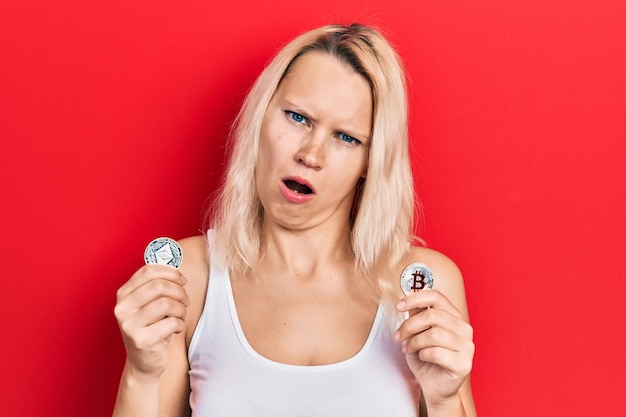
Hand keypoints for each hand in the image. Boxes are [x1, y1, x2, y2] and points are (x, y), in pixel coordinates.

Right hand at [114, 264, 189, 379]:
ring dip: (181, 309)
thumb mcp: (151, 304)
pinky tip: (175, 329)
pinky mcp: (140, 340)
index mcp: (123, 294)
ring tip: (180, 316)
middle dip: (179, 292)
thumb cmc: (152, 328)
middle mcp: (122, 308)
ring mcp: (128, 325)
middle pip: (159, 286)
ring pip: (167, 303)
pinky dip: (180, 324)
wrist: (143, 363)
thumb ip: (158, 286)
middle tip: (185, 301)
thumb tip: (177, 266)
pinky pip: (171, 323)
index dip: (170, 272)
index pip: (148, 271)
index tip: (182, 280)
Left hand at [394, 289, 473, 403]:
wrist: (435, 388)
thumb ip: (416, 316)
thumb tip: (409, 301)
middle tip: (399, 336)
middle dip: (409, 325)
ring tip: (408, 349)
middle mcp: (464, 328)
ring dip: (414, 342)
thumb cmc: (426, 359)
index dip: (415, 298)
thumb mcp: (417, 333)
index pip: (436, 296)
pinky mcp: (464, 363)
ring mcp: (467, 346)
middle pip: (432, 315)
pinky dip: (423, 354)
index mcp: (454, 316)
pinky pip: (437, 352)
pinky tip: (422, 357)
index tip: (399, 306)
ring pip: (434, 334)